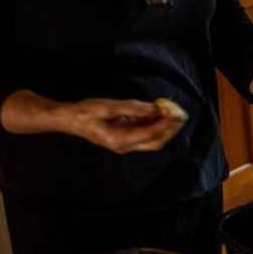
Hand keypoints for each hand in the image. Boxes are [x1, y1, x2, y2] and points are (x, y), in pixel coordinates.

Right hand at [63, 98, 185, 153]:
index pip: (149, 134)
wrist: (71, 119)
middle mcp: (124, 146)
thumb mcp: (108, 107)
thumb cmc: (86, 112)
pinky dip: (155, 124)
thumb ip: (132, 108)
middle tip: (181, 115)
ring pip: (152, 139)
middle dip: (170, 130)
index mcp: (119, 140)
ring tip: (175, 112)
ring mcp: (125, 143)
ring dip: (165, 127)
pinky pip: (145, 133)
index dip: (164, 124)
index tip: (174, 112)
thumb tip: (154, 108)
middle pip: (155, 142)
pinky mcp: (126, 137)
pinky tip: (160, 113)